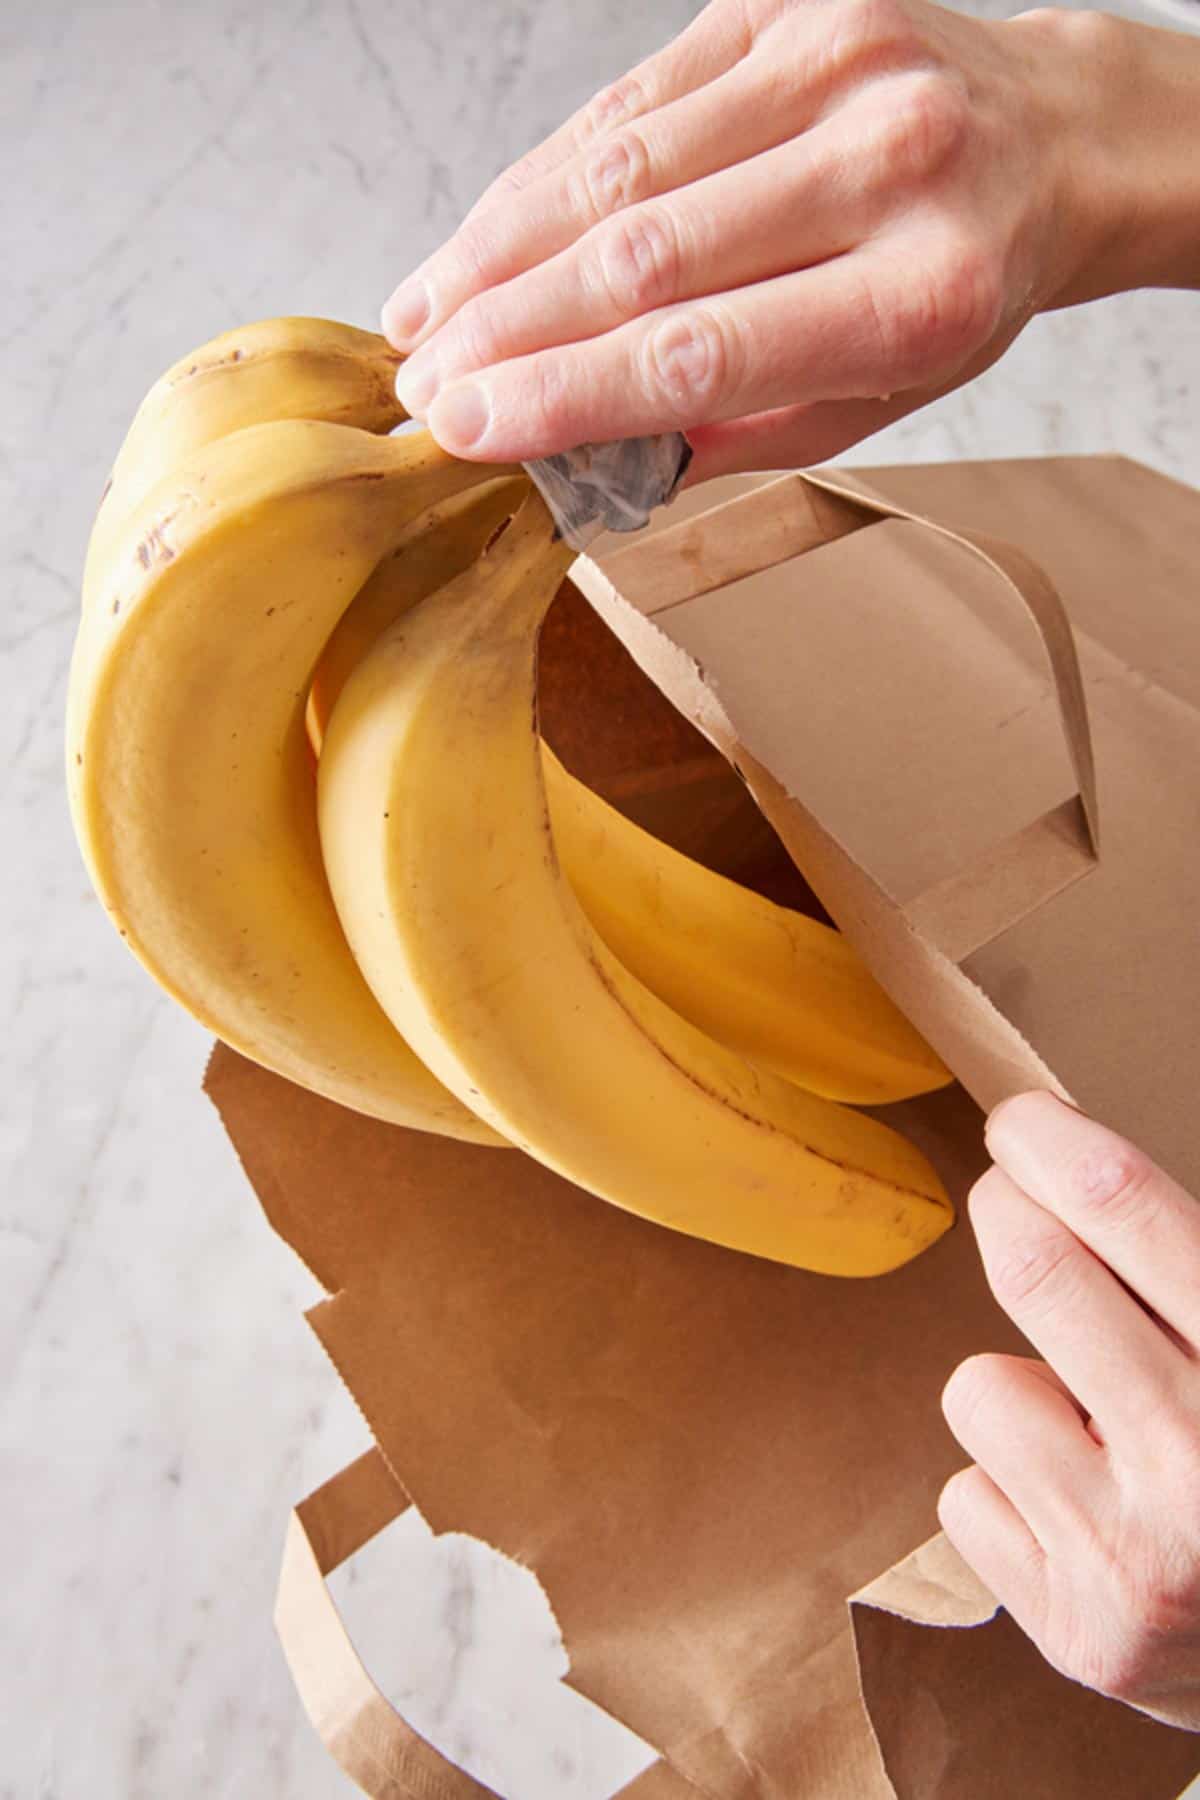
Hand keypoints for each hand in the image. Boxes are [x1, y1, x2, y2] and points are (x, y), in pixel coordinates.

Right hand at [381, 0, 1199, 479]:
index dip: (564, 393)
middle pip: (641, 253)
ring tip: (423, 321)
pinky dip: (541, 177)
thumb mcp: (876, 396)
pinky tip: (483, 239)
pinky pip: (629, 103)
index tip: (466, 430)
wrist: (1044, 139)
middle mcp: (885, 158)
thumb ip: (736, 428)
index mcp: (923, 288)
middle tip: (422, 387)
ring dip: (496, 252)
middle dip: (505, 329)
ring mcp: (833, 59)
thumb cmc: (955, 285)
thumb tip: (580, 457)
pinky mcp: (785, 2)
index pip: (701, 349)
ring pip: (614, 165)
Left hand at [939, 1092, 1199, 1730]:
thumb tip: (1063, 1161)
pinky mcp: (1077, 1635)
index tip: (1019, 1122)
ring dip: (1023, 1388)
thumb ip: (1179, 1266)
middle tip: (1016, 1203)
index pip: (1120, 1200)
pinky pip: (966, 1495)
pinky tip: (1087, 1515)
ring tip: (1102, 1430)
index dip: (1048, 1140)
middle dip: (1009, 1215)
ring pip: (979, 1387)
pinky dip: (1013, 1493)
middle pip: (1032, 1268)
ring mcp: (1134, 1562)